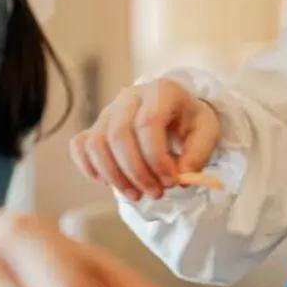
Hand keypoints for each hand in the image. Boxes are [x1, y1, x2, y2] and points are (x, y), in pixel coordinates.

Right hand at [70, 78, 220, 200]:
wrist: (175, 111)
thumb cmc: (189, 121)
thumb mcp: (206, 132)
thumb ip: (197, 155)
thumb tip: (180, 177)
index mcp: (161, 91)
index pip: (148, 123)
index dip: (156, 158)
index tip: (171, 182)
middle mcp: (129, 97)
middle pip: (119, 135)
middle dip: (136, 172)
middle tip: (155, 193)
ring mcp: (108, 111)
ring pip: (97, 143)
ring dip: (114, 176)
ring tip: (135, 195)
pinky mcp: (96, 126)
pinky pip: (80, 145)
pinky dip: (88, 166)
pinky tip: (107, 182)